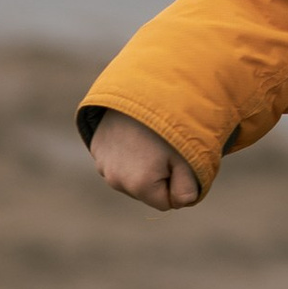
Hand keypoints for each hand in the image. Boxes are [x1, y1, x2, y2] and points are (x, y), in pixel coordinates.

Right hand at [87, 109, 202, 209]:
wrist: (143, 85)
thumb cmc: (172, 122)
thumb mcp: (190, 158)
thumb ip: (189, 190)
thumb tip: (181, 202)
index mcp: (139, 185)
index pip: (165, 203)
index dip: (177, 184)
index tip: (179, 160)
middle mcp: (115, 179)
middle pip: (146, 191)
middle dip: (158, 175)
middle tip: (164, 146)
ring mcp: (102, 163)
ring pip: (130, 176)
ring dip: (141, 164)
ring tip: (148, 138)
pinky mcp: (97, 147)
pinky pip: (117, 160)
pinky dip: (127, 151)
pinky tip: (133, 133)